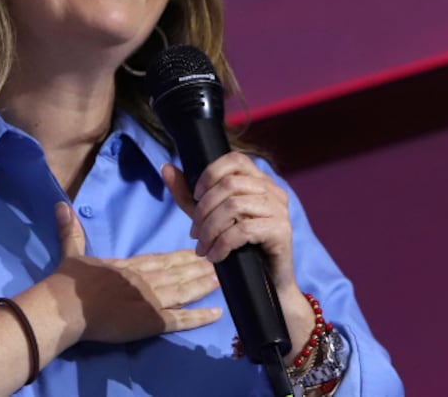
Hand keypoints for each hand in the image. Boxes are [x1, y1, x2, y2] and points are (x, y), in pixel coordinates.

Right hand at [43, 202, 221, 345]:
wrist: (66, 308)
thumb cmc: (68, 283)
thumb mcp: (72, 253)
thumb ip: (72, 232)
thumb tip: (61, 206)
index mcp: (131, 265)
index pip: (162, 259)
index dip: (182, 256)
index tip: (198, 249)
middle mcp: (147, 280)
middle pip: (179, 272)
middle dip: (200, 267)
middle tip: (221, 261)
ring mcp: (152, 300)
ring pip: (185, 290)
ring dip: (204, 285)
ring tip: (223, 279)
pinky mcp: (152, 321)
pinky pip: (180, 319)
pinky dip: (199, 317)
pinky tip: (216, 314)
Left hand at [162, 156, 315, 357]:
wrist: (266, 286)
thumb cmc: (238, 250)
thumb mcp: (208, 218)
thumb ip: (188, 195)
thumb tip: (166, 167)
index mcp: (260, 182)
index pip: (235, 160)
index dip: (210, 174)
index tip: (196, 197)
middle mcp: (274, 191)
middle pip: (230, 185)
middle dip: (203, 210)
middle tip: (195, 234)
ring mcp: (280, 210)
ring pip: (234, 206)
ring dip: (210, 229)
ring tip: (202, 248)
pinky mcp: (282, 230)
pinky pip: (244, 230)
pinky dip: (222, 244)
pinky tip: (215, 257)